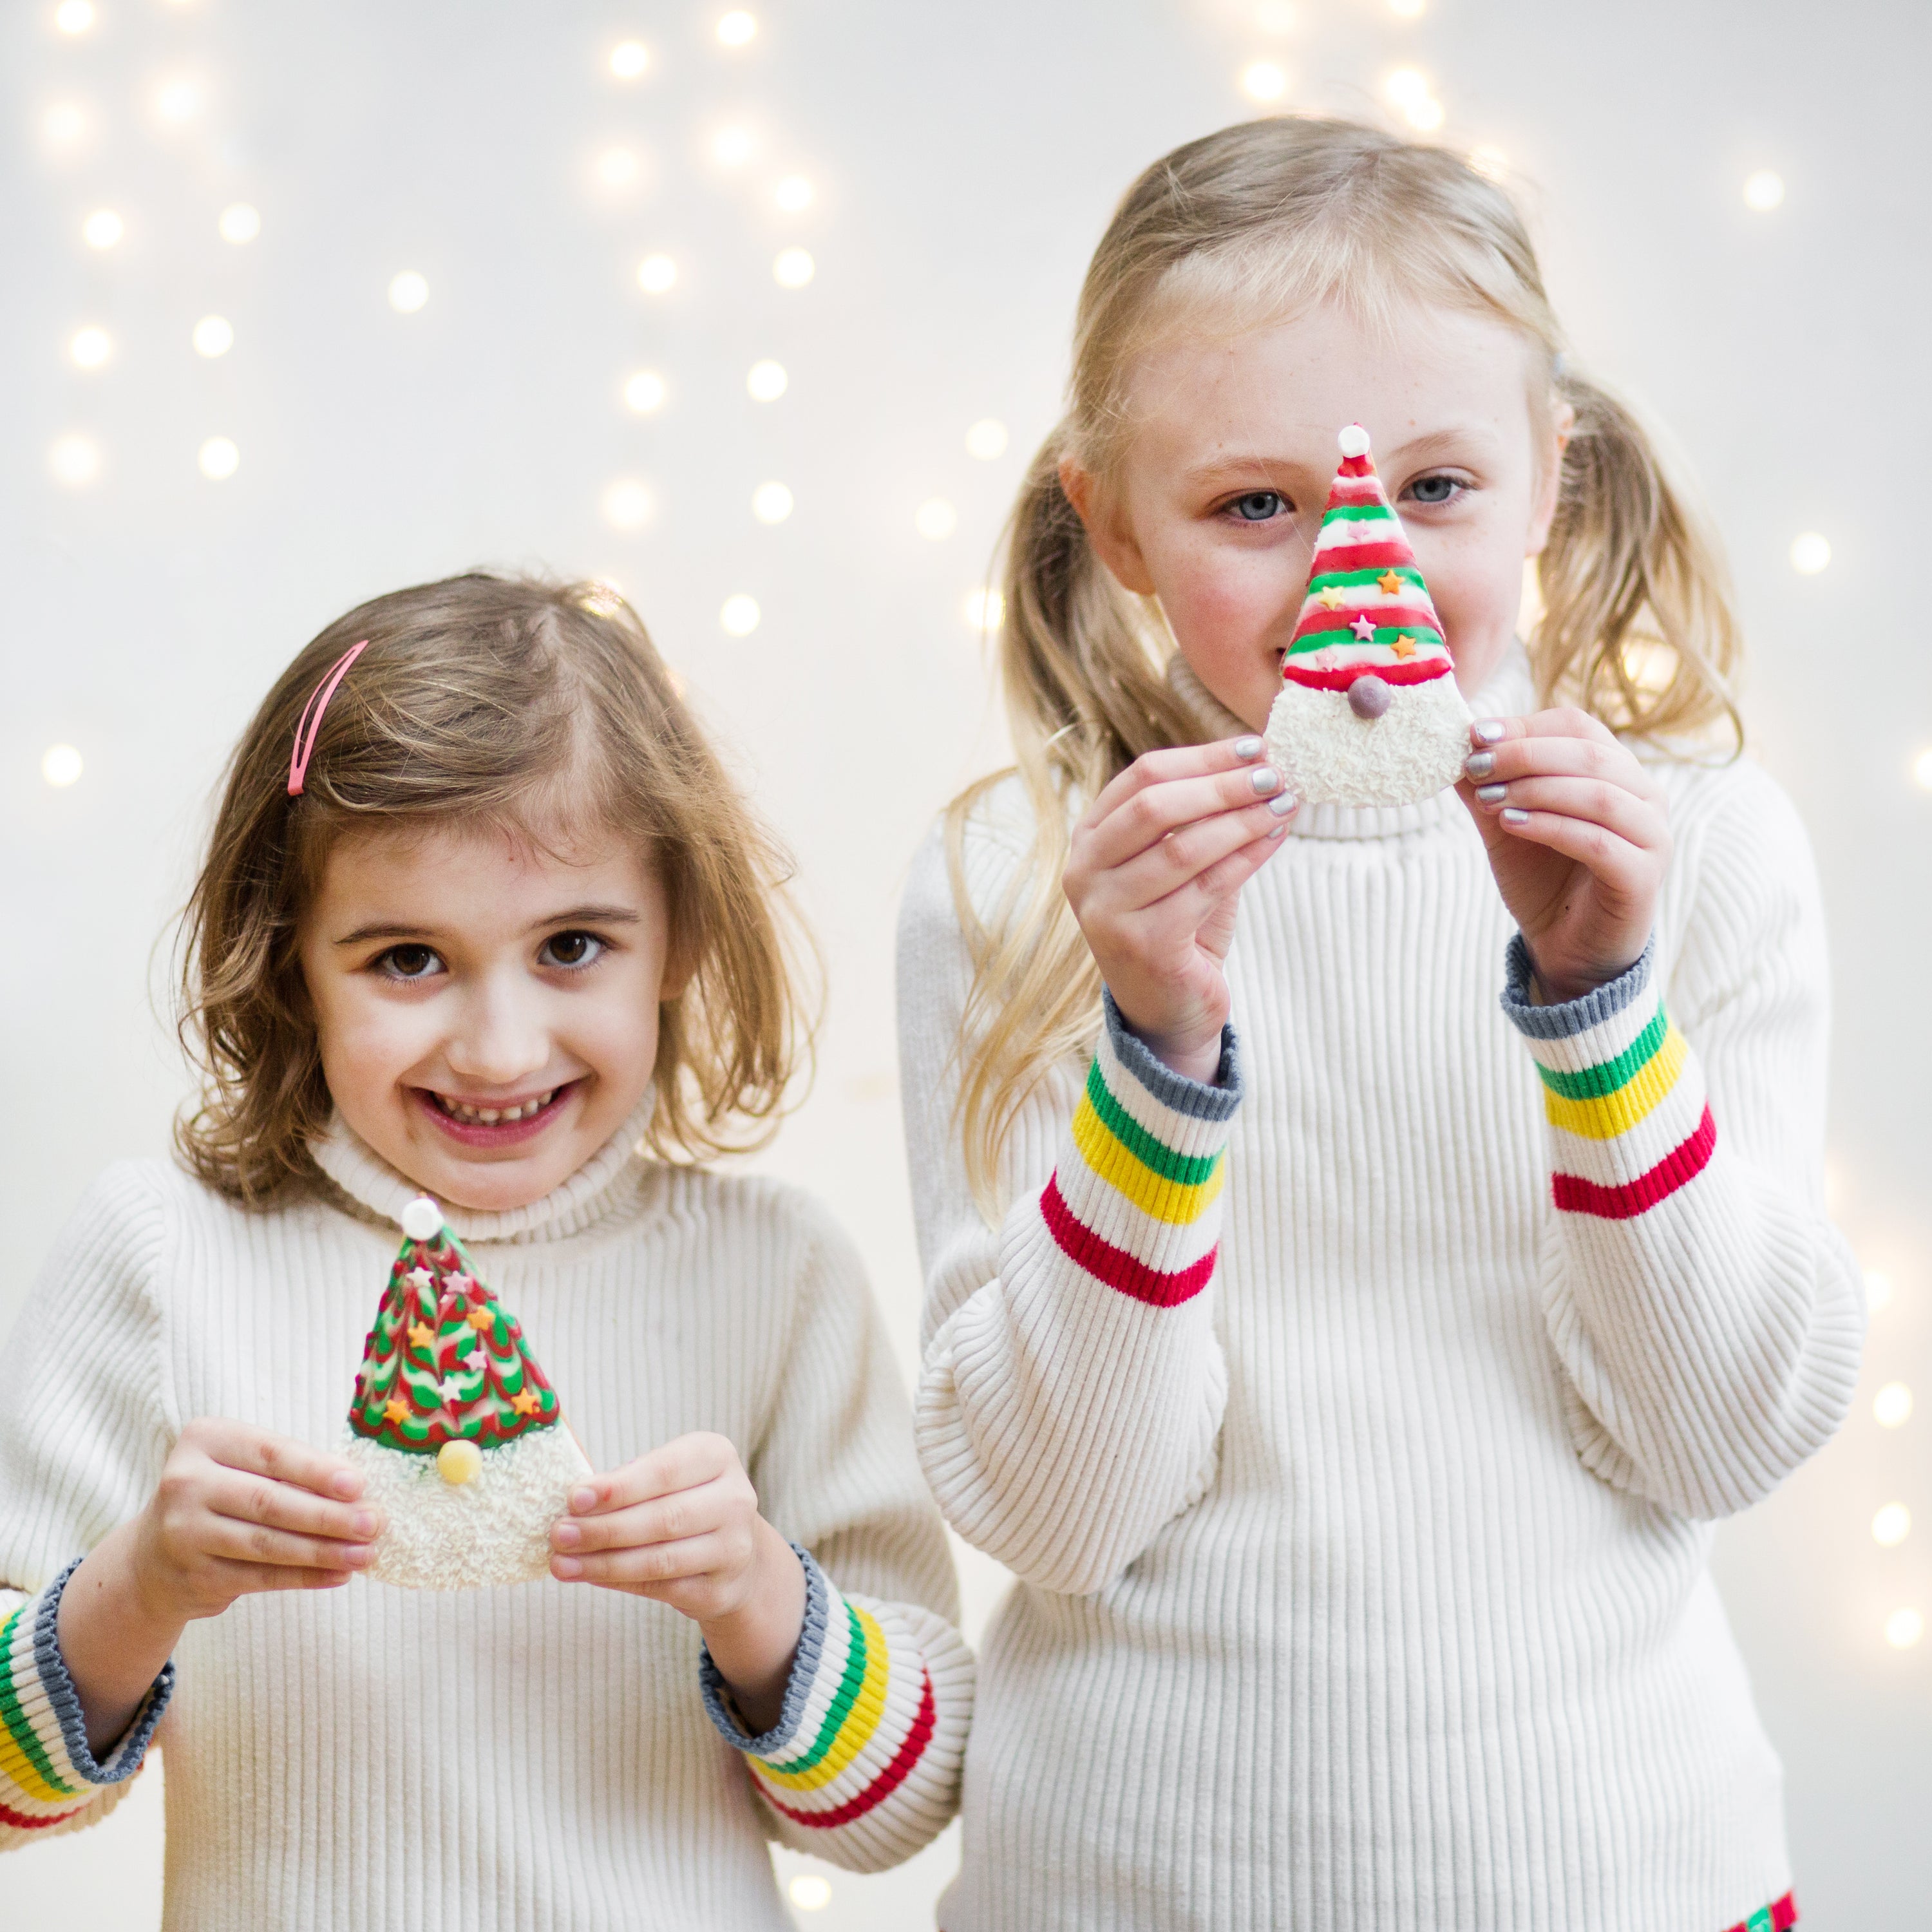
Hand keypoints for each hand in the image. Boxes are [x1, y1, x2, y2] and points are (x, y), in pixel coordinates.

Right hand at [59, 1420, 379, 1752]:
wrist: (152, 1557)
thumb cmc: (222, 1496)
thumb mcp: (246, 1468)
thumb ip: (294, 1472)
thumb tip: (359, 1490)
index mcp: (204, 1440)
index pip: (271, 1454)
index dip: (317, 1471)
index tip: (359, 1485)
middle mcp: (185, 1483)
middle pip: (270, 1502)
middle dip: (328, 1515)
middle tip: (375, 1522)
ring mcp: (184, 1533)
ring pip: (267, 1544)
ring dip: (324, 1550)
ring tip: (366, 1553)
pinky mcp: (194, 1576)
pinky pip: (261, 1577)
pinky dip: (305, 1576)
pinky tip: (339, 1574)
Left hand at [551, 1432, 806, 1730]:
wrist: (735, 1555)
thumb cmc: (684, 1502)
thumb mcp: (666, 1476)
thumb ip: (627, 1483)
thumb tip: (574, 1502)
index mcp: (717, 1456)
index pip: (665, 1471)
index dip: (619, 1487)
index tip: (574, 1498)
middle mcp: (735, 1500)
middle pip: (663, 1518)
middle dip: (603, 1529)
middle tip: (558, 1535)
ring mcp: (733, 1548)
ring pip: (660, 1559)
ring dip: (603, 1562)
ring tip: (562, 1562)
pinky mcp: (720, 1590)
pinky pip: (662, 1589)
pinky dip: (619, 1582)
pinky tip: (589, 1575)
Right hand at [1062, 735, 1294, 1079]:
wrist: (1168, 1011)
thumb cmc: (1178, 927)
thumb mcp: (1179, 864)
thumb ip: (1202, 818)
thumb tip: (1261, 762)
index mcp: (1089, 840)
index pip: (1142, 777)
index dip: (1203, 757)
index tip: (1257, 746)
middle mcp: (1085, 873)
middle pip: (1155, 806)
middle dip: (1223, 784)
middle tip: (1276, 772)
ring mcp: (1108, 912)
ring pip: (1183, 848)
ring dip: (1242, 819)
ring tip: (1285, 803)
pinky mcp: (1143, 945)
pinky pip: (1206, 888)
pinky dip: (1247, 858)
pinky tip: (1276, 838)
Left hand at [1457, 709, 1669, 1002]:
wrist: (1565, 948)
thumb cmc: (1542, 879)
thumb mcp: (1505, 825)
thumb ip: (1485, 786)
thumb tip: (1450, 744)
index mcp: (1617, 772)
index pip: (1577, 727)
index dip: (1525, 726)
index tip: (1475, 735)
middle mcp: (1645, 797)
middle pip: (1590, 753)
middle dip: (1525, 754)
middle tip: (1475, 763)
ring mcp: (1652, 836)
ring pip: (1599, 794)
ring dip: (1536, 789)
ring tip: (1488, 797)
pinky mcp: (1644, 877)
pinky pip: (1599, 842)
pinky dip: (1552, 827)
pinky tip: (1511, 824)